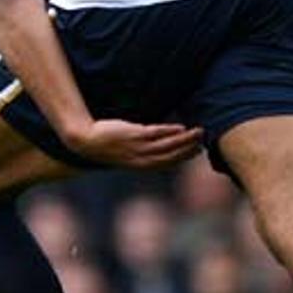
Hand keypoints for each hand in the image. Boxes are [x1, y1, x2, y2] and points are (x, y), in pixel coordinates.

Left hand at [61, 119, 204, 169]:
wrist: (87, 142)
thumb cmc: (105, 146)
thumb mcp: (125, 152)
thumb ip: (140, 151)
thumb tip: (152, 145)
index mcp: (141, 165)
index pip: (167, 163)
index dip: (183, 158)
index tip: (197, 152)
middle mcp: (142, 159)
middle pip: (172, 155)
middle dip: (189, 149)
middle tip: (205, 142)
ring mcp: (139, 147)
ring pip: (167, 145)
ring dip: (185, 139)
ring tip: (198, 132)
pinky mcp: (135, 135)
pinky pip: (156, 133)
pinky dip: (170, 131)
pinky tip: (180, 127)